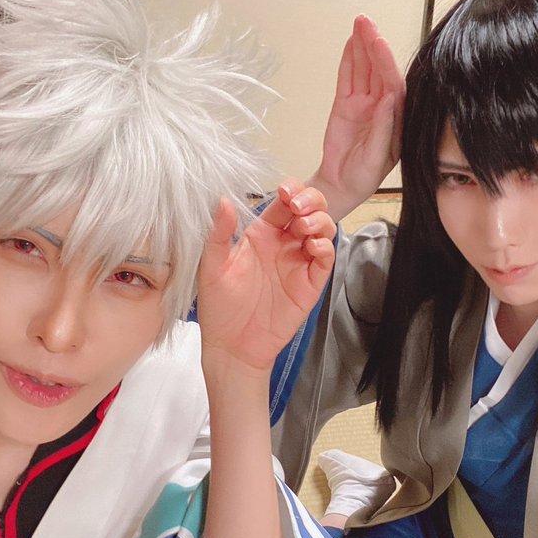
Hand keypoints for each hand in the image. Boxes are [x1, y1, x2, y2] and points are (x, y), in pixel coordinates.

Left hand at [197, 181, 336, 372]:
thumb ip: (219, 233)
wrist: (233, 345)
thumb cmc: (220, 307)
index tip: (286, 192)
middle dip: (311, 201)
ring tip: (304, 227)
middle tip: (299, 207)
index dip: (291, 191)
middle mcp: (283, 245)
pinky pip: (325, 259)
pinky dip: (324, 247)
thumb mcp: (212, 266)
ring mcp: (298, 263)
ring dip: (319, 221)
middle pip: (309, 210)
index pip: (283, 203)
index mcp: (261, 234)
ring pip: (322, 230)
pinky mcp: (310, 283)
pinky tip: (312, 246)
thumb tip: (224, 201)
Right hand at [308, 16, 403, 221]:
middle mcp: (382, 108)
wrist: (341, 187)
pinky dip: (349, 60)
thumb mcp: (376, 159)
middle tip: (366, 23)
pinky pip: (348, 78)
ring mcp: (363, 105)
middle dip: (373, 45)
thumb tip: (387, 101)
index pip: (392, 85)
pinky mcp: (346, 106)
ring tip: (359, 25)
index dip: (385, 63)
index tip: (379, 44)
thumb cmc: (364, 178)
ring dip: (362, 47)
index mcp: (395, 119)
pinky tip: (351, 44)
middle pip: (379, 70)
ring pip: (364, 70)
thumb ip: (384, 130)